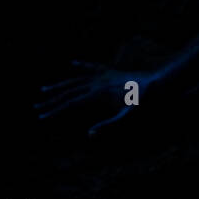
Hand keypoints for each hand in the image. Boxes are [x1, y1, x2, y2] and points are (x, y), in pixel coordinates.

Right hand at [35, 61, 163, 136]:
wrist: (162, 84)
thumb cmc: (147, 103)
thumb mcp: (129, 117)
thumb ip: (109, 126)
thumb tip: (89, 135)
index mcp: (99, 94)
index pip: (71, 103)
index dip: (55, 111)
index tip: (42, 117)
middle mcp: (99, 82)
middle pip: (69, 91)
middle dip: (52, 100)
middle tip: (37, 106)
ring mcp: (105, 75)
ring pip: (77, 79)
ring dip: (60, 85)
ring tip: (45, 89)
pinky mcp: (113, 72)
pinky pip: (93, 67)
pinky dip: (82, 66)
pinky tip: (73, 63)